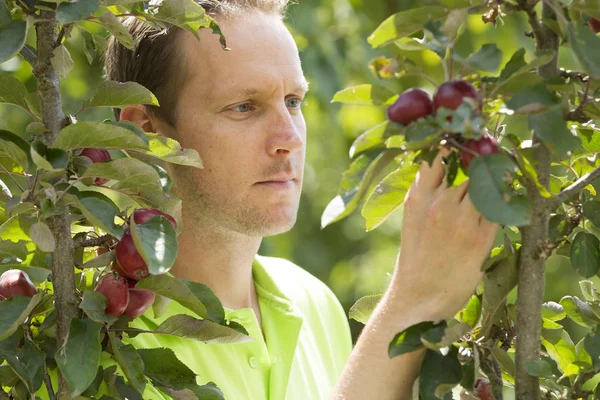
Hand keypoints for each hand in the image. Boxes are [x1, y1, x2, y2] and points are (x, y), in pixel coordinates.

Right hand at [391, 150, 498, 321]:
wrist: (416, 297)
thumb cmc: (415, 257)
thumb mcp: (412, 217)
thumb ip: (427, 190)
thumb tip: (449, 163)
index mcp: (419, 197)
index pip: (438, 155)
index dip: (456, 145)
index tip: (466, 144)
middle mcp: (440, 203)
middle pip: (469, 164)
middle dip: (481, 160)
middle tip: (490, 159)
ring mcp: (461, 220)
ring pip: (487, 183)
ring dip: (495, 180)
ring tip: (497, 182)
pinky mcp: (480, 238)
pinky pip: (499, 209)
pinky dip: (503, 203)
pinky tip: (502, 203)